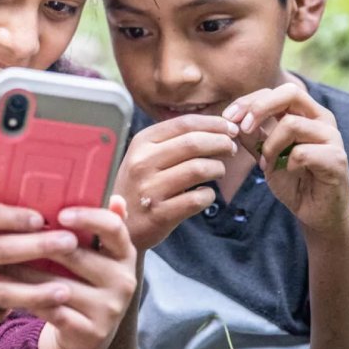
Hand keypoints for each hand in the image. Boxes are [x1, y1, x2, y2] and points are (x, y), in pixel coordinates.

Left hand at [0, 198, 138, 348]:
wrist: (88, 334)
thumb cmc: (83, 282)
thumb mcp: (94, 255)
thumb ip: (94, 227)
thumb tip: (111, 195)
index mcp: (125, 253)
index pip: (114, 228)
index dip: (88, 217)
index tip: (59, 214)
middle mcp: (124, 280)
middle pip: (78, 256)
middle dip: (38, 244)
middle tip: (7, 232)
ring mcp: (110, 309)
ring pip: (58, 285)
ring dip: (23, 272)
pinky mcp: (91, 332)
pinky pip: (51, 310)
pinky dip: (25, 298)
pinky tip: (2, 289)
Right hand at [113, 115, 236, 249]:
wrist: (118, 225)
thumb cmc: (139, 186)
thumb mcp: (145, 156)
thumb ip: (174, 141)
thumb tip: (218, 128)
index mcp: (141, 143)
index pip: (184, 123)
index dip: (213, 124)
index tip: (230, 128)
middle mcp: (142, 162)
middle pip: (194, 143)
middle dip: (221, 142)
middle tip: (231, 148)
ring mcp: (150, 189)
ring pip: (199, 169)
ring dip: (218, 168)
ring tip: (218, 171)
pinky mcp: (159, 213)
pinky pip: (197, 199)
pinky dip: (209, 195)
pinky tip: (205, 194)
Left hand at [221, 82, 348, 235]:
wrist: (316, 213)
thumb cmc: (293, 180)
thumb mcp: (265, 154)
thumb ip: (252, 136)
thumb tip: (230, 120)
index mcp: (306, 113)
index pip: (277, 92)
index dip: (250, 101)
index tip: (228, 118)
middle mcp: (322, 119)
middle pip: (290, 93)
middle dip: (259, 107)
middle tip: (242, 128)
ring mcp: (332, 137)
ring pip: (292, 124)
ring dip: (270, 145)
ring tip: (267, 163)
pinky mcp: (337, 159)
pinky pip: (302, 152)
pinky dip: (287, 163)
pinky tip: (288, 171)